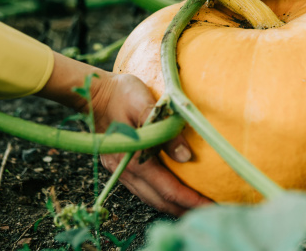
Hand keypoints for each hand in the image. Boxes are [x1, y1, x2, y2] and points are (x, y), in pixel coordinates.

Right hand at [36, 53, 211, 215]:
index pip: (168, 189)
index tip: (213, 206)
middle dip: (186, 210)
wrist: (93, 93)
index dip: (191, 201)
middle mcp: (125, 171)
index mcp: (133, 158)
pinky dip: (161, 197)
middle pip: (160, 201)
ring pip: (151, 199)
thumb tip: (185, 156)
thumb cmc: (121, 94)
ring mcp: (120, 171)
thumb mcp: (145, 103)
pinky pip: (143, 190)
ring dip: (174, 207)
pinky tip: (173, 196)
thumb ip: (164, 130)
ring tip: (196, 208)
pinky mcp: (119, 167)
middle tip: (212, 213)